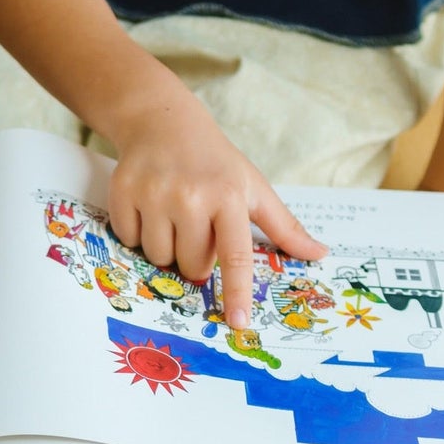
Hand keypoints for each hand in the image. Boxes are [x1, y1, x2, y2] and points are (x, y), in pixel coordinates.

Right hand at [106, 94, 325, 329]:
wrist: (162, 121)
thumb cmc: (214, 161)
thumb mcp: (253, 186)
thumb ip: (284, 226)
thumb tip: (320, 254)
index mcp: (229, 196)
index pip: (235, 255)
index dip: (236, 292)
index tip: (239, 322)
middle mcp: (190, 196)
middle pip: (192, 265)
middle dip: (195, 257)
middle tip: (196, 227)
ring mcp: (154, 193)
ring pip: (159, 258)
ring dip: (166, 247)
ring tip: (171, 214)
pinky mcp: (123, 192)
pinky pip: (130, 240)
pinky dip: (138, 232)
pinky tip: (148, 207)